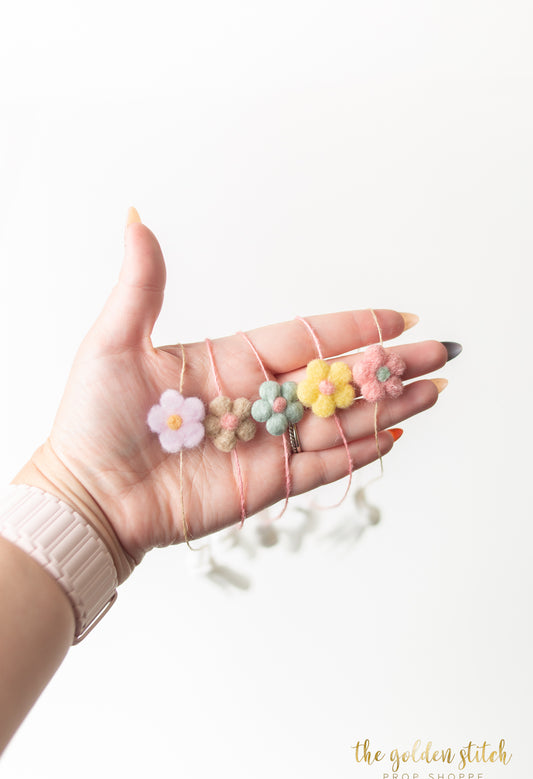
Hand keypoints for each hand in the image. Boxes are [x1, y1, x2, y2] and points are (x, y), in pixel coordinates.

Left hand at [18, 214, 447, 565]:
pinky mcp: (265, 483)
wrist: (88, 494)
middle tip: (438, 355)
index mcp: (232, 360)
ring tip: (432, 392)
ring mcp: (265, 443)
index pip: (306, 337)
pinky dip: (356, 454)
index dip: (353, 326)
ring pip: (338, 422)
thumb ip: (142, 286)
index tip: (398, 316)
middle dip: (388, 366)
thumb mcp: (115, 342)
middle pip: (336, 379)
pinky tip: (392, 436)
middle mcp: (257, 400)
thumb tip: (136, 220)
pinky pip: (320, 467)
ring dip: (386, 407)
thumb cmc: (95, 419)